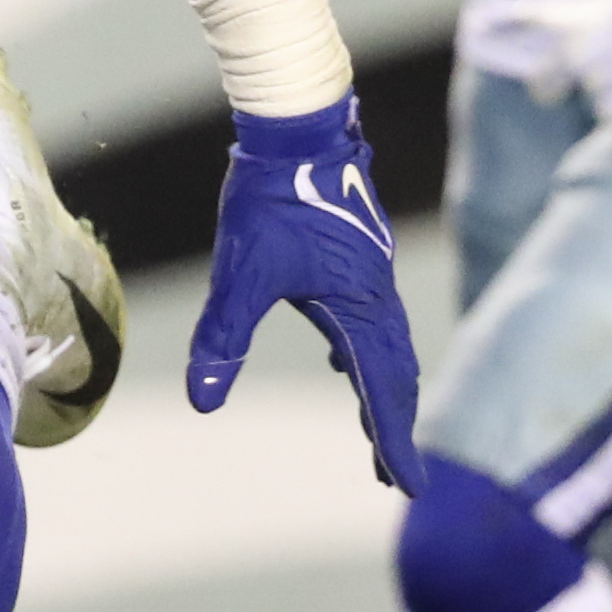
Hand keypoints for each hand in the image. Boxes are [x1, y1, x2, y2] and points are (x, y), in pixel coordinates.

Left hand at [187, 99, 420, 488]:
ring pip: (388, 347)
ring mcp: (372, 275)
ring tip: (374, 428)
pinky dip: (368, 353)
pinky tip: (341, 356)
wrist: (298, 127)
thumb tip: (203, 401)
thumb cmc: (271, 196)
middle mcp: (376, 297)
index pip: (382, 391)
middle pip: (396, 376)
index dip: (394, 442)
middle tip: (394, 473)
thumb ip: (223, 336)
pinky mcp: (360, 256)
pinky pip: (375, 320)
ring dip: (384, 391)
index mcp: (359, 308)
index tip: (409, 485)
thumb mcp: (241, 272)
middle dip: (393, 426)